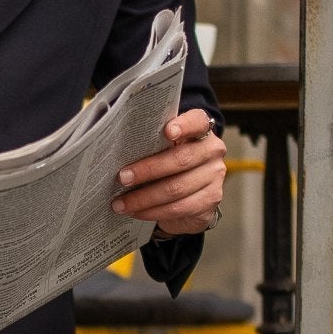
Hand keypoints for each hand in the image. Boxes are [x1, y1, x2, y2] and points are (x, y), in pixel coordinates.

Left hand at [113, 107, 226, 235]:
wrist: (192, 194)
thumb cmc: (171, 163)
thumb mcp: (163, 148)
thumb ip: (152, 143)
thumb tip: (118, 152)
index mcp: (201, 130)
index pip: (197, 121)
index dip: (184, 126)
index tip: (167, 132)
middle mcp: (212, 151)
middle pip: (180, 160)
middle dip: (147, 170)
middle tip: (122, 177)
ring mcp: (214, 177)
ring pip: (176, 189)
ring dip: (144, 198)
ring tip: (121, 203)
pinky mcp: (210, 200)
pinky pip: (178, 208)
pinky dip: (153, 212)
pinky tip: (136, 212)